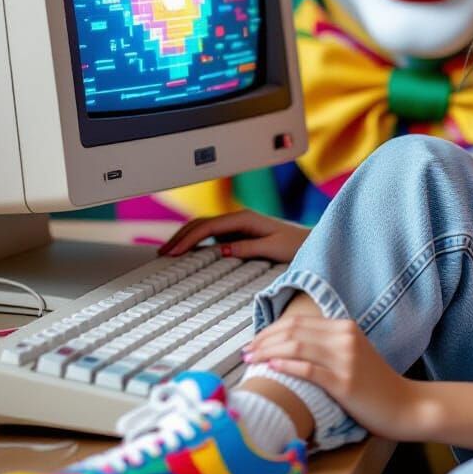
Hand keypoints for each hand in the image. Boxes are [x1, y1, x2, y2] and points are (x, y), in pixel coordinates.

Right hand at [159, 210, 308, 261]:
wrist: (310, 242)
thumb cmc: (296, 245)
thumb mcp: (273, 248)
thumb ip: (247, 248)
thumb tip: (221, 250)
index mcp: (245, 218)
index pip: (208, 227)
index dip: (188, 239)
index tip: (173, 253)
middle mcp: (239, 218)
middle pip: (201, 224)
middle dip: (180, 237)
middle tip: (162, 254)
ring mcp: (238, 225)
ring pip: (203, 227)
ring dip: (185, 238)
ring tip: (168, 253)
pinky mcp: (239, 233)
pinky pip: (211, 234)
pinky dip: (195, 241)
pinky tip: (187, 252)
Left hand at [244, 316, 419, 439]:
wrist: (406, 405)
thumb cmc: (375, 385)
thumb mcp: (353, 354)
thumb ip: (327, 345)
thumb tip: (289, 347)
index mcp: (345, 327)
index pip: (298, 321)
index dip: (270, 329)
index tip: (253, 342)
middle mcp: (345, 337)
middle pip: (294, 330)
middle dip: (264, 339)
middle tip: (245, 352)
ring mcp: (346, 359)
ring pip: (297, 346)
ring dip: (268, 352)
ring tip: (251, 361)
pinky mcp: (345, 382)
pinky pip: (309, 370)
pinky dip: (286, 366)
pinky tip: (271, 369)